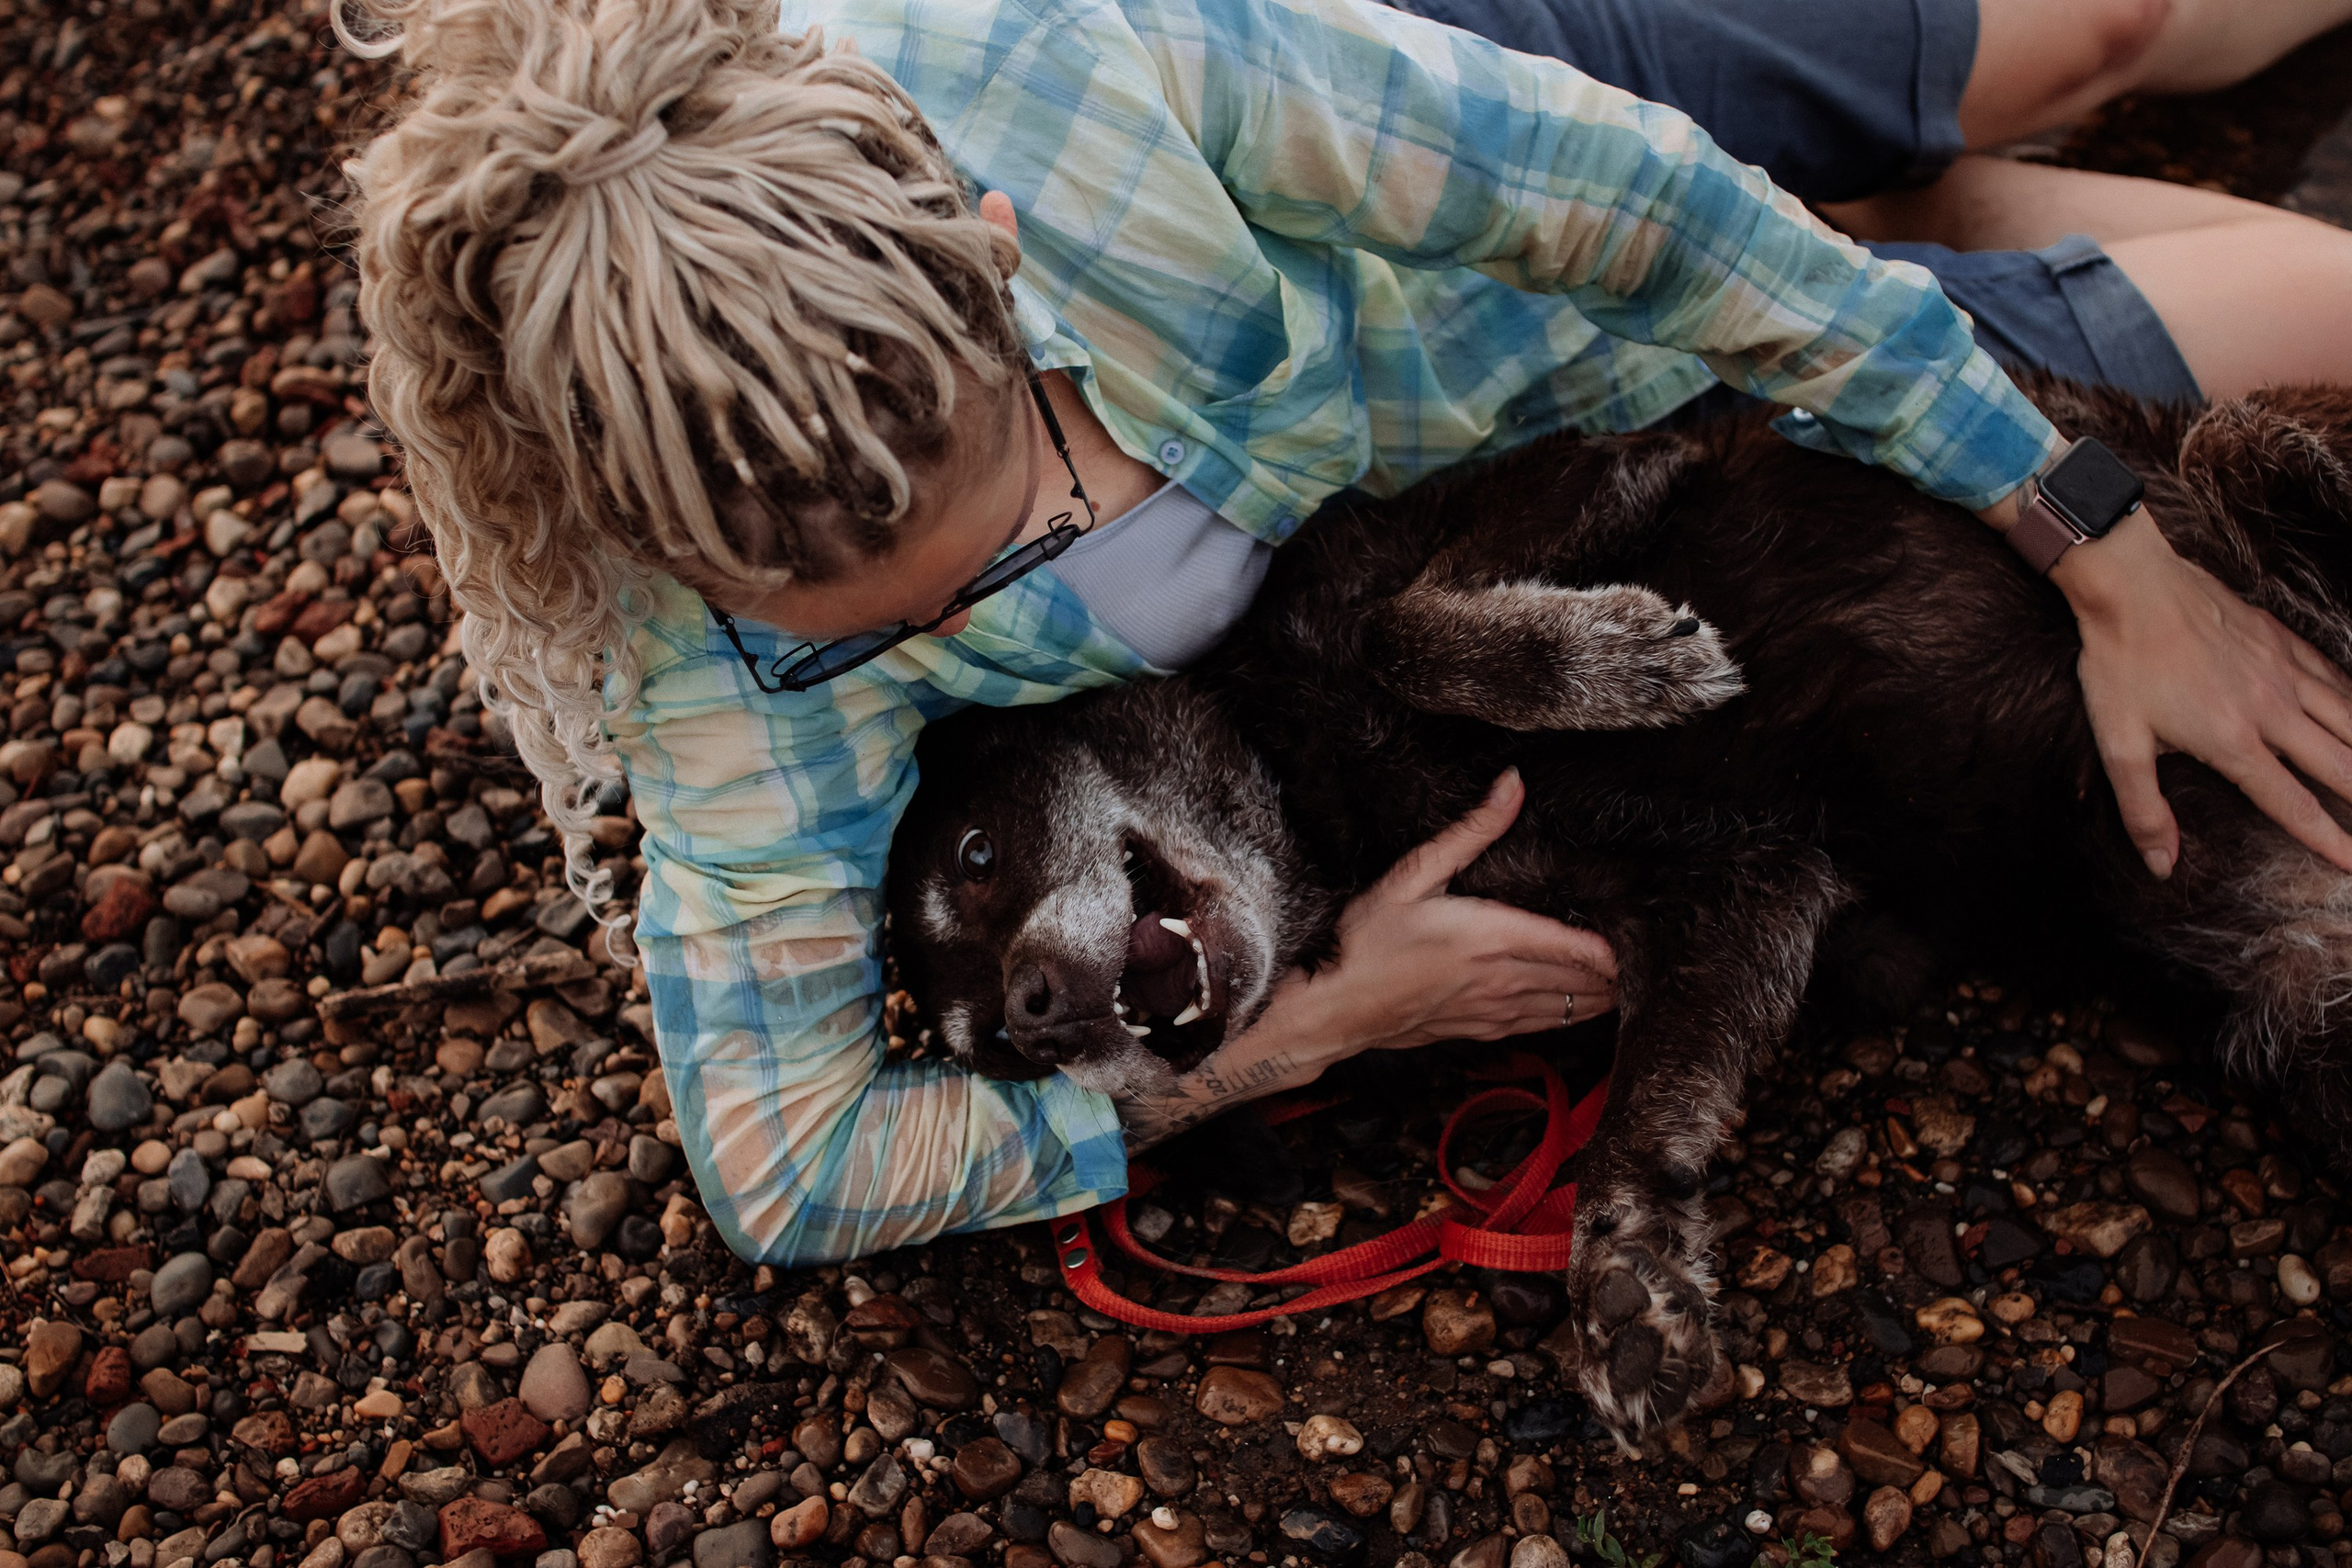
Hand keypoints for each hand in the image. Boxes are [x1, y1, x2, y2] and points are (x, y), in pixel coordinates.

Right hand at [1316, 766, 1618, 1048]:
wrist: (1335, 1007)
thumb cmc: (1366, 941)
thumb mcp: (1413, 875)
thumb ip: (1470, 833)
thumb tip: (1512, 786)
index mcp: (1495, 936)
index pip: (1581, 948)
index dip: (1618, 943)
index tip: (1639, 928)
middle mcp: (1505, 979)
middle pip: (1586, 982)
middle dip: (1620, 970)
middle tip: (1647, 953)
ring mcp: (1497, 1010)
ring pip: (1571, 1009)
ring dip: (1604, 997)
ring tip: (1629, 981)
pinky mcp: (1484, 1031)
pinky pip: (1544, 1027)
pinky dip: (1572, 1017)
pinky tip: (1584, 1008)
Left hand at [1994, 500, 2351, 875]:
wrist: (2132, 586)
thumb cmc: (2120, 664)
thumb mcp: (2118, 745)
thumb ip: (2143, 809)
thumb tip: (2161, 865)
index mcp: (2233, 741)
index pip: (2292, 804)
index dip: (2327, 839)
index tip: (2351, 864)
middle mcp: (2271, 709)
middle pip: (2338, 764)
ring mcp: (2283, 672)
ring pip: (2348, 718)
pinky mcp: (2282, 642)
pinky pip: (2334, 678)